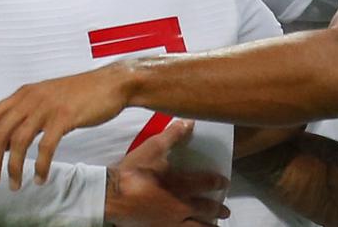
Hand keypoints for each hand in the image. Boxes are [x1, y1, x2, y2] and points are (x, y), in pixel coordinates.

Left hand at [0, 63, 132, 188]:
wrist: (110, 84)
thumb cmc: (80, 93)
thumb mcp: (47, 99)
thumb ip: (27, 115)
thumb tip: (8, 142)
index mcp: (24, 93)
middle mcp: (31, 98)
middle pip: (1, 131)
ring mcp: (47, 107)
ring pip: (20, 141)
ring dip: (14, 167)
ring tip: (15, 184)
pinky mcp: (64, 117)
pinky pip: (46, 147)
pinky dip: (41, 166)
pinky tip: (41, 177)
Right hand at [105, 120, 229, 226]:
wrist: (112, 195)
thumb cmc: (134, 172)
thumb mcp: (153, 148)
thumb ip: (172, 135)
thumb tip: (189, 122)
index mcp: (181, 185)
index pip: (206, 183)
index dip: (217, 182)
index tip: (224, 183)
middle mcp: (180, 206)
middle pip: (205, 210)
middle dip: (217, 210)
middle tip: (225, 212)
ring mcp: (170, 222)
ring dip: (207, 226)